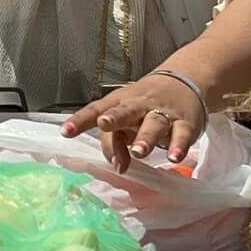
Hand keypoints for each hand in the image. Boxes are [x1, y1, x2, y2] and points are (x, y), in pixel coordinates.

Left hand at [63, 71, 208, 172]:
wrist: (184, 82)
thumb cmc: (143, 106)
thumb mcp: (125, 121)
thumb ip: (115, 144)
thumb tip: (118, 168)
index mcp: (118, 103)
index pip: (96, 109)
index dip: (80, 120)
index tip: (66, 132)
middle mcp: (139, 106)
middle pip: (125, 111)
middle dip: (115, 118)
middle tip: (104, 124)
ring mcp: (162, 113)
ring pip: (153, 123)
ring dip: (146, 138)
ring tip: (139, 152)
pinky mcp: (184, 123)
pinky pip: (181, 135)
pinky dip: (178, 146)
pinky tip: (174, 157)